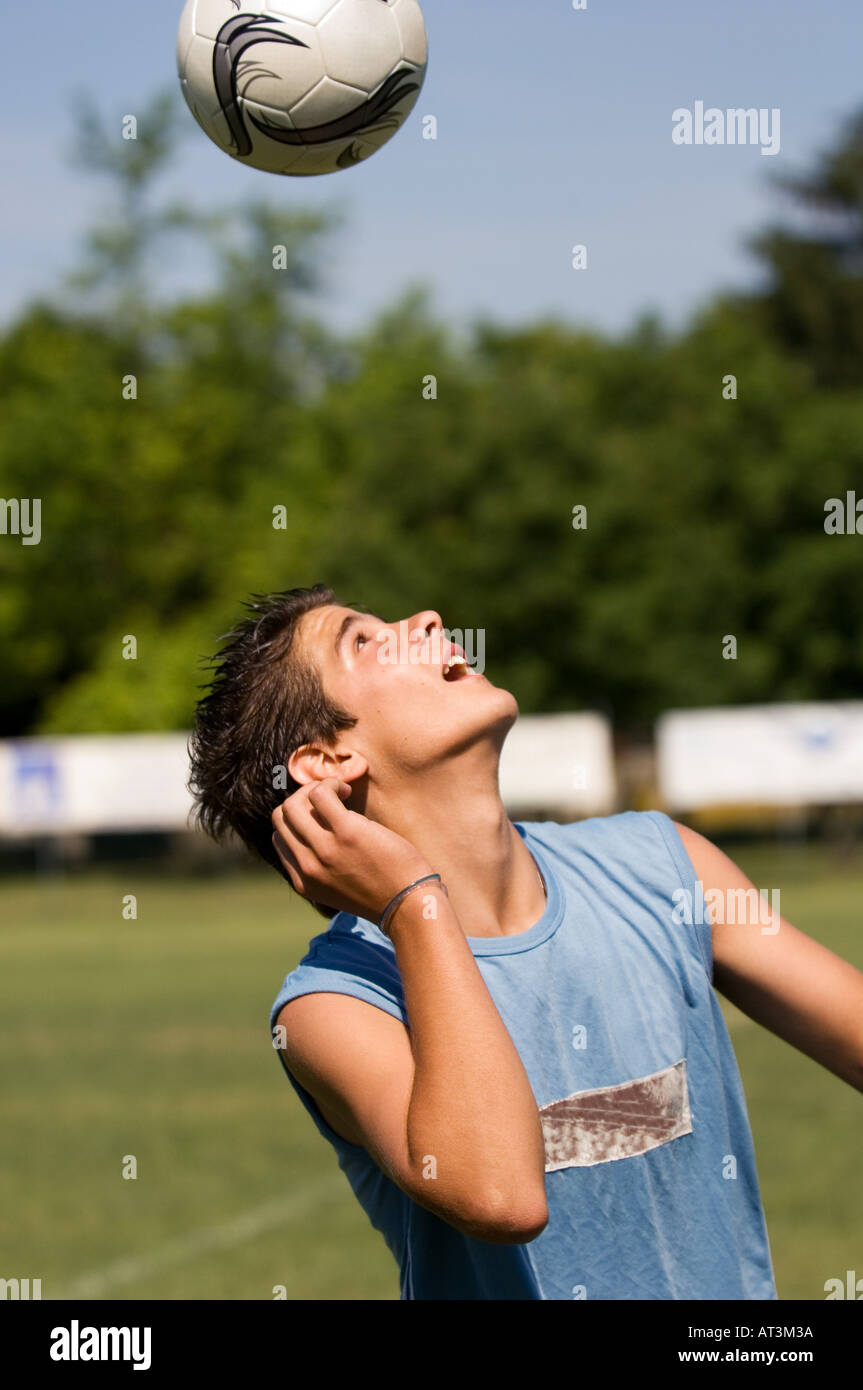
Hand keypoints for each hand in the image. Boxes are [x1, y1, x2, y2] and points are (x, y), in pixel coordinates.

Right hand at [271, 778, 431, 921]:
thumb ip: (323, 865)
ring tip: (340, 794)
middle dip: (301, 800)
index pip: (280, 838)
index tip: (323, 817)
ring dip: (314, 790)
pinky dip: (331, 784)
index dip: (299, 820)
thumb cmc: (383, 890)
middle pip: (281, 817)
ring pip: (292, 804)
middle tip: (330, 800)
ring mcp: (324, 849)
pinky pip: (320, 794)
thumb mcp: (340, 887)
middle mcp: (307, 866)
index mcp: (303, 881)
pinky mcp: (346, 832)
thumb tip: (319, 826)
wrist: (409, 905)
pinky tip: (347, 791)